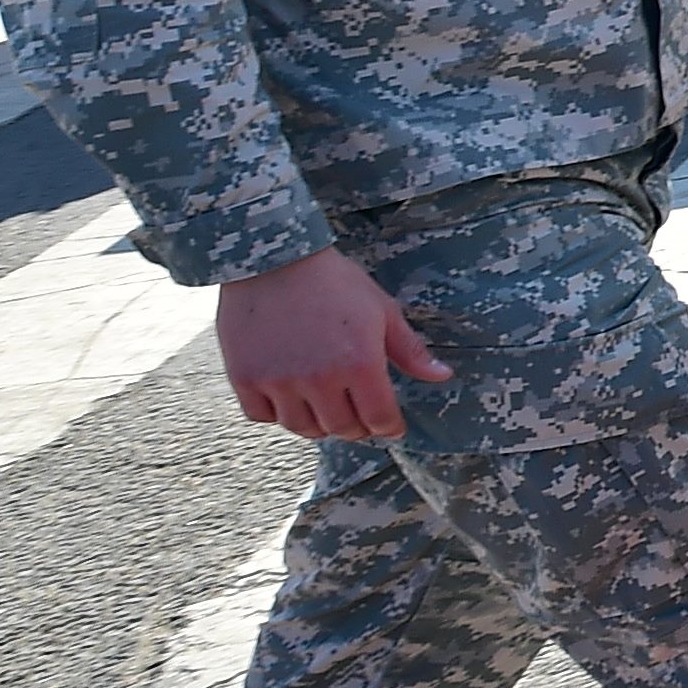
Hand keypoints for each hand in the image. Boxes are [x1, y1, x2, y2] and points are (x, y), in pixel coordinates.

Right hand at [218, 249, 449, 441]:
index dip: (389, 427)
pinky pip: (262, 416)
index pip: (379, 419)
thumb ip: (409, 350)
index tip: (390, 425)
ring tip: (325, 408)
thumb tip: (442, 376)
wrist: (273, 259)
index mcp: (359, 364)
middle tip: (358, 414)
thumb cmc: (334, 282)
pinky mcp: (245, 377)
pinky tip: (289, 398)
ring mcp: (279, 381)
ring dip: (318, 424)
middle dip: (356, 426)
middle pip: (342, 429)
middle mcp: (319, 379)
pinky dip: (277, 413)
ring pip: (302, 428)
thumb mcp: (381, 310)